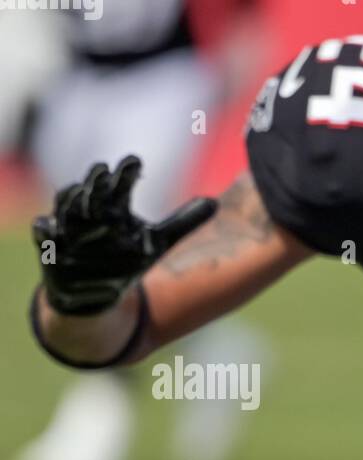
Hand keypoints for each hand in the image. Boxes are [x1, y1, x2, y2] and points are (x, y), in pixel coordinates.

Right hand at [32, 155, 216, 314]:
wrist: (97, 291)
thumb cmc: (128, 259)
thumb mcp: (159, 242)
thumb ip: (184, 221)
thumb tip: (216, 202)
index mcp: (115, 207)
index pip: (120, 185)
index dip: (125, 173)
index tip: (135, 162)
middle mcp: (91, 214)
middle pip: (92, 191)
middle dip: (96, 181)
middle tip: (104, 171)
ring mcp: (70, 230)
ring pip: (67, 207)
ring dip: (72, 200)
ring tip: (81, 193)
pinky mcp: (53, 249)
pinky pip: (45, 234)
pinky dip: (47, 230)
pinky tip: (51, 226)